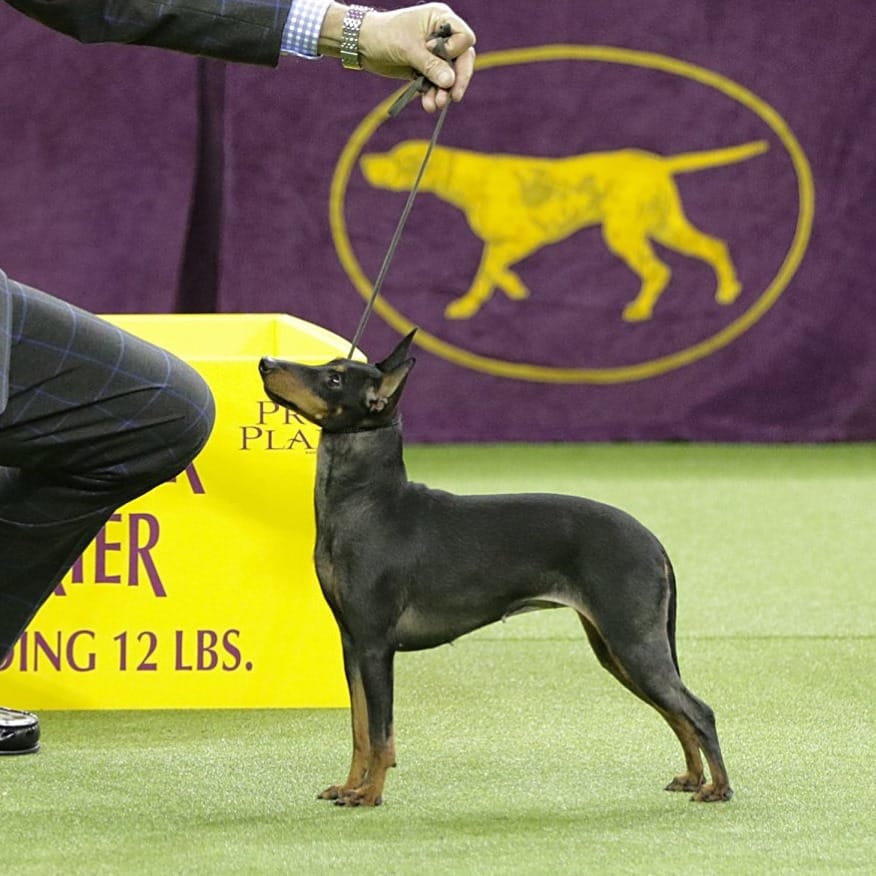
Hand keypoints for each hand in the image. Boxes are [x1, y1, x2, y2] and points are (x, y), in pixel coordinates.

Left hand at [324, 3, 476, 111]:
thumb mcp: (409, 49)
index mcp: (441, 19)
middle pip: (462, 59)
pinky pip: (435, 84)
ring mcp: (434, 53)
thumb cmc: (385, 35)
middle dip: (457, 79)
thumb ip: (431, 66)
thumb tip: (450, 82)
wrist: (362, 45)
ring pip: (449, 76)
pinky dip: (432, 94)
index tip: (431, 52)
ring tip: (435, 105)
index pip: (464, 38)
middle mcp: (441, 35)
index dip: (454, 51)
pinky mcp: (425, 68)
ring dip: (443, 92)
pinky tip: (428, 105)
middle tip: (453, 98)